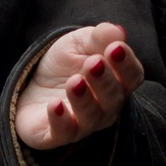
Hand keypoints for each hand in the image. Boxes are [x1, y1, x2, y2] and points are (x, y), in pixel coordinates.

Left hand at [14, 23, 143, 150]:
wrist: (32, 85)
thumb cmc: (65, 64)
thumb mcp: (79, 43)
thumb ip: (98, 37)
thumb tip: (117, 31)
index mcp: (118, 82)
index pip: (132, 77)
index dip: (126, 64)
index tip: (115, 47)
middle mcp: (106, 107)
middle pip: (113, 99)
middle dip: (104, 81)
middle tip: (93, 63)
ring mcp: (83, 124)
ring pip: (90, 118)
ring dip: (83, 100)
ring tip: (74, 81)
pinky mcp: (58, 135)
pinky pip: (63, 133)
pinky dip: (60, 120)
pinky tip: (54, 105)